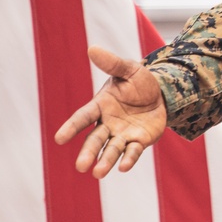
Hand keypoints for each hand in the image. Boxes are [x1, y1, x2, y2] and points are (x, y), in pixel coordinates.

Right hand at [54, 46, 167, 178]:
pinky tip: (123, 168)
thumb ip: (112, 63)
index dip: (71, 127)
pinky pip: (133, 152)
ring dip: (105, 161)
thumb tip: (92, 49)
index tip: (59, 138)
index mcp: (100, 105)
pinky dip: (128, 159)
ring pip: (112, 149)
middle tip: (81, 166)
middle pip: (95, 139)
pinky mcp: (139, 141)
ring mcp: (123, 134)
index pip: (83, 117)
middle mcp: (108, 123)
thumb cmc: (140, 81)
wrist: (162, 93)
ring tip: (98, 173)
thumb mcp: (129, 70)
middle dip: (88, 152)